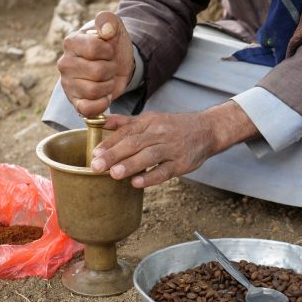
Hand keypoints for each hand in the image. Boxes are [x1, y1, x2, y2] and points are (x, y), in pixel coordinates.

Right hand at [57, 11, 134, 116]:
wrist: (116, 63)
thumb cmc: (112, 45)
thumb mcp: (113, 27)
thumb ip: (108, 21)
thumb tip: (105, 30)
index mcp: (71, 42)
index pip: (94, 48)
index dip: (108, 51)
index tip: (108, 50)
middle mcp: (65, 64)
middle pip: (97, 72)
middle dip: (111, 69)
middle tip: (109, 66)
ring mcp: (68, 85)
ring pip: (95, 91)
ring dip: (108, 86)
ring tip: (106, 79)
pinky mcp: (75, 102)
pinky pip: (88, 109)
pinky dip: (102, 104)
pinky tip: (105, 96)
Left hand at [91, 100, 259, 187]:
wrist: (207, 130)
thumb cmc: (174, 127)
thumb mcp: (151, 119)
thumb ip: (125, 123)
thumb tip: (100, 121)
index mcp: (149, 122)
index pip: (126, 132)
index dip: (109, 143)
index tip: (95, 154)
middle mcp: (160, 133)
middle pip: (134, 143)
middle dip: (114, 155)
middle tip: (97, 166)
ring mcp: (172, 148)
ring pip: (149, 156)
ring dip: (131, 165)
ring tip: (114, 174)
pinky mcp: (182, 163)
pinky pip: (165, 171)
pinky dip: (151, 177)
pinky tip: (137, 182)